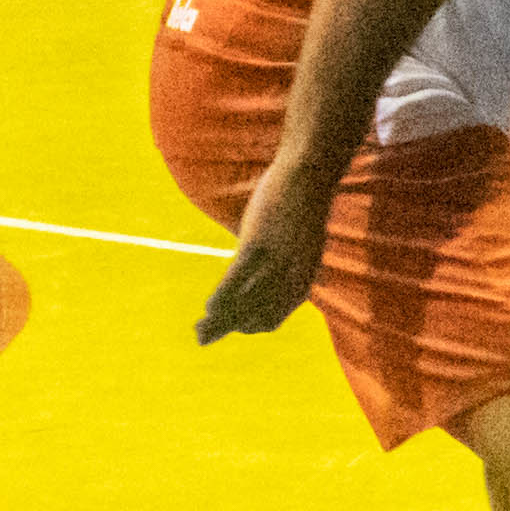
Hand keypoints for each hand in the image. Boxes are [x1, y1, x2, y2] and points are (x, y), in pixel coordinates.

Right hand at [194, 177, 329, 342]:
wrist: (309, 171)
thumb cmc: (301, 202)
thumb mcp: (299, 239)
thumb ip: (288, 259)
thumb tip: (264, 264)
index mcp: (303, 277)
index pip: (274, 316)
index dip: (250, 326)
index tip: (231, 327)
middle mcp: (292, 275)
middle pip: (256, 316)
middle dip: (229, 329)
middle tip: (204, 338)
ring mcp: (276, 260)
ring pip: (245, 302)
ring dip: (221, 322)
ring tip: (200, 331)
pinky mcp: (259, 242)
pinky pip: (237, 278)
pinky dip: (222, 298)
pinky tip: (208, 308)